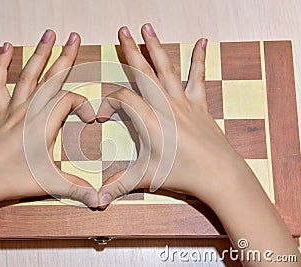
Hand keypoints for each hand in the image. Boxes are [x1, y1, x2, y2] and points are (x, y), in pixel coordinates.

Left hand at [0, 30, 97, 207]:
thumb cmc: (9, 182)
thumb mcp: (48, 185)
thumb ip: (76, 189)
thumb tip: (100, 201)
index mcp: (42, 125)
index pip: (69, 101)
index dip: (84, 105)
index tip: (90, 120)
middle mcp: (27, 111)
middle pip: (50, 78)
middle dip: (65, 56)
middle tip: (74, 36)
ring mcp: (9, 109)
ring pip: (27, 75)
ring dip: (39, 54)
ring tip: (48, 34)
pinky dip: (0, 64)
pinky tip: (5, 48)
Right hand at [96, 24, 248, 206]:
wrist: (219, 174)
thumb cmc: (183, 175)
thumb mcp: (146, 177)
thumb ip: (119, 185)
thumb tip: (98, 201)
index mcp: (150, 119)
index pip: (122, 98)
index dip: (108, 102)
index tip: (102, 116)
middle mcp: (165, 105)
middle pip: (144, 72)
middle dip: (131, 50)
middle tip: (122, 30)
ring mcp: (183, 102)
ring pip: (166, 68)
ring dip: (156, 47)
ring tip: (147, 27)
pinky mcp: (198, 104)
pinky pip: (197, 78)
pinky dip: (199, 59)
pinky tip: (202, 43)